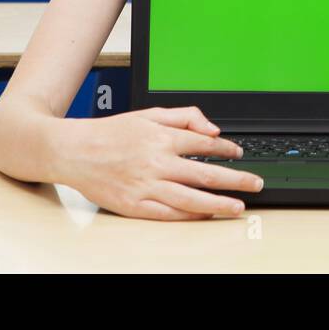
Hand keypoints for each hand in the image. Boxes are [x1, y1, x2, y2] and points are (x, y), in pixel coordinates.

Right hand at [58, 106, 262, 219]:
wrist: (73, 151)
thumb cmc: (111, 133)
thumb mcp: (149, 114)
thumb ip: (184, 117)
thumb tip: (212, 129)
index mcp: (161, 138)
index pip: (204, 144)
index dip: (227, 149)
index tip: (240, 154)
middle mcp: (156, 163)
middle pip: (205, 173)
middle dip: (235, 180)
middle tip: (255, 184)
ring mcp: (146, 186)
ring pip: (191, 198)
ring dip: (219, 203)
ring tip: (238, 206)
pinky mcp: (134, 205)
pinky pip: (168, 214)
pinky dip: (190, 215)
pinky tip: (205, 215)